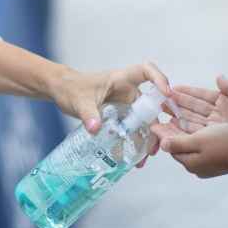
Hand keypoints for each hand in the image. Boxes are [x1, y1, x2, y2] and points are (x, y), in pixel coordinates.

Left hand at [50, 63, 171, 166]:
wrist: (61, 91)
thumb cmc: (71, 87)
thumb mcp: (79, 101)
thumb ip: (88, 114)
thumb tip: (95, 128)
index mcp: (121, 79)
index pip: (146, 71)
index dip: (159, 79)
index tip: (166, 94)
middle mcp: (127, 91)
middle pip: (150, 103)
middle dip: (156, 122)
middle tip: (157, 141)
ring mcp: (124, 104)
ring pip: (143, 119)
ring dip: (147, 136)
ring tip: (146, 155)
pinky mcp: (119, 116)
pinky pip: (132, 128)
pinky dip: (134, 141)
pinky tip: (134, 156)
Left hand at [152, 121, 227, 178]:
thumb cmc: (226, 144)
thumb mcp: (199, 142)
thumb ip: (179, 143)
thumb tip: (161, 144)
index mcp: (191, 161)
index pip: (171, 146)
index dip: (162, 132)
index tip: (154, 122)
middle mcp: (198, 162)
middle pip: (180, 142)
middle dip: (171, 128)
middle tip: (162, 114)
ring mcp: (208, 158)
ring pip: (190, 138)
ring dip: (182, 125)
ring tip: (173, 113)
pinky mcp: (218, 152)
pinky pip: (201, 138)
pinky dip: (194, 128)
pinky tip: (192, 120)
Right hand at [169, 76, 227, 148]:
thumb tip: (218, 78)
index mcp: (227, 103)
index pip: (203, 97)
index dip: (188, 93)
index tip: (173, 89)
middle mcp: (219, 116)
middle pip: (195, 109)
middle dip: (178, 104)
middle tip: (162, 101)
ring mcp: (216, 128)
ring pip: (193, 120)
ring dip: (178, 116)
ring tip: (163, 111)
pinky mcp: (215, 139)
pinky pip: (196, 132)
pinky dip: (184, 128)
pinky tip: (173, 124)